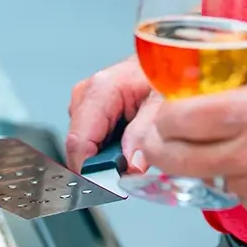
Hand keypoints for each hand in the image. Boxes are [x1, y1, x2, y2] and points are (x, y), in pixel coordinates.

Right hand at [65, 57, 156, 173]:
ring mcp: (85, 104)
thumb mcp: (163, 100)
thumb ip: (145, 132)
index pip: (78, 142)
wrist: (167, 58)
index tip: (109, 188)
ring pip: (84, 148)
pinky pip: (91, 143)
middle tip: (129, 177)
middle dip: (101, 168)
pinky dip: (107, 154)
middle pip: (78, 148)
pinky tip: (127, 150)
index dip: (91, 171)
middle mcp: (86, 96)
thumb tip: (131, 166)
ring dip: (105, 162)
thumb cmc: (164, 72)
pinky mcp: (90, 113)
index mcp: (100, 90)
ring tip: (133, 160)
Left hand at [135, 75, 246, 222]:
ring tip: (223, 145)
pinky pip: (234, 194)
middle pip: (176, 157)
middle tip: (163, 137)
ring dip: (202, 163)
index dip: (165, 114)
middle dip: (161, 146)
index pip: (180, 118)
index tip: (167, 110)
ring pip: (204, 176)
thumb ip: (240, 96)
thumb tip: (195, 100)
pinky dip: (236, 180)